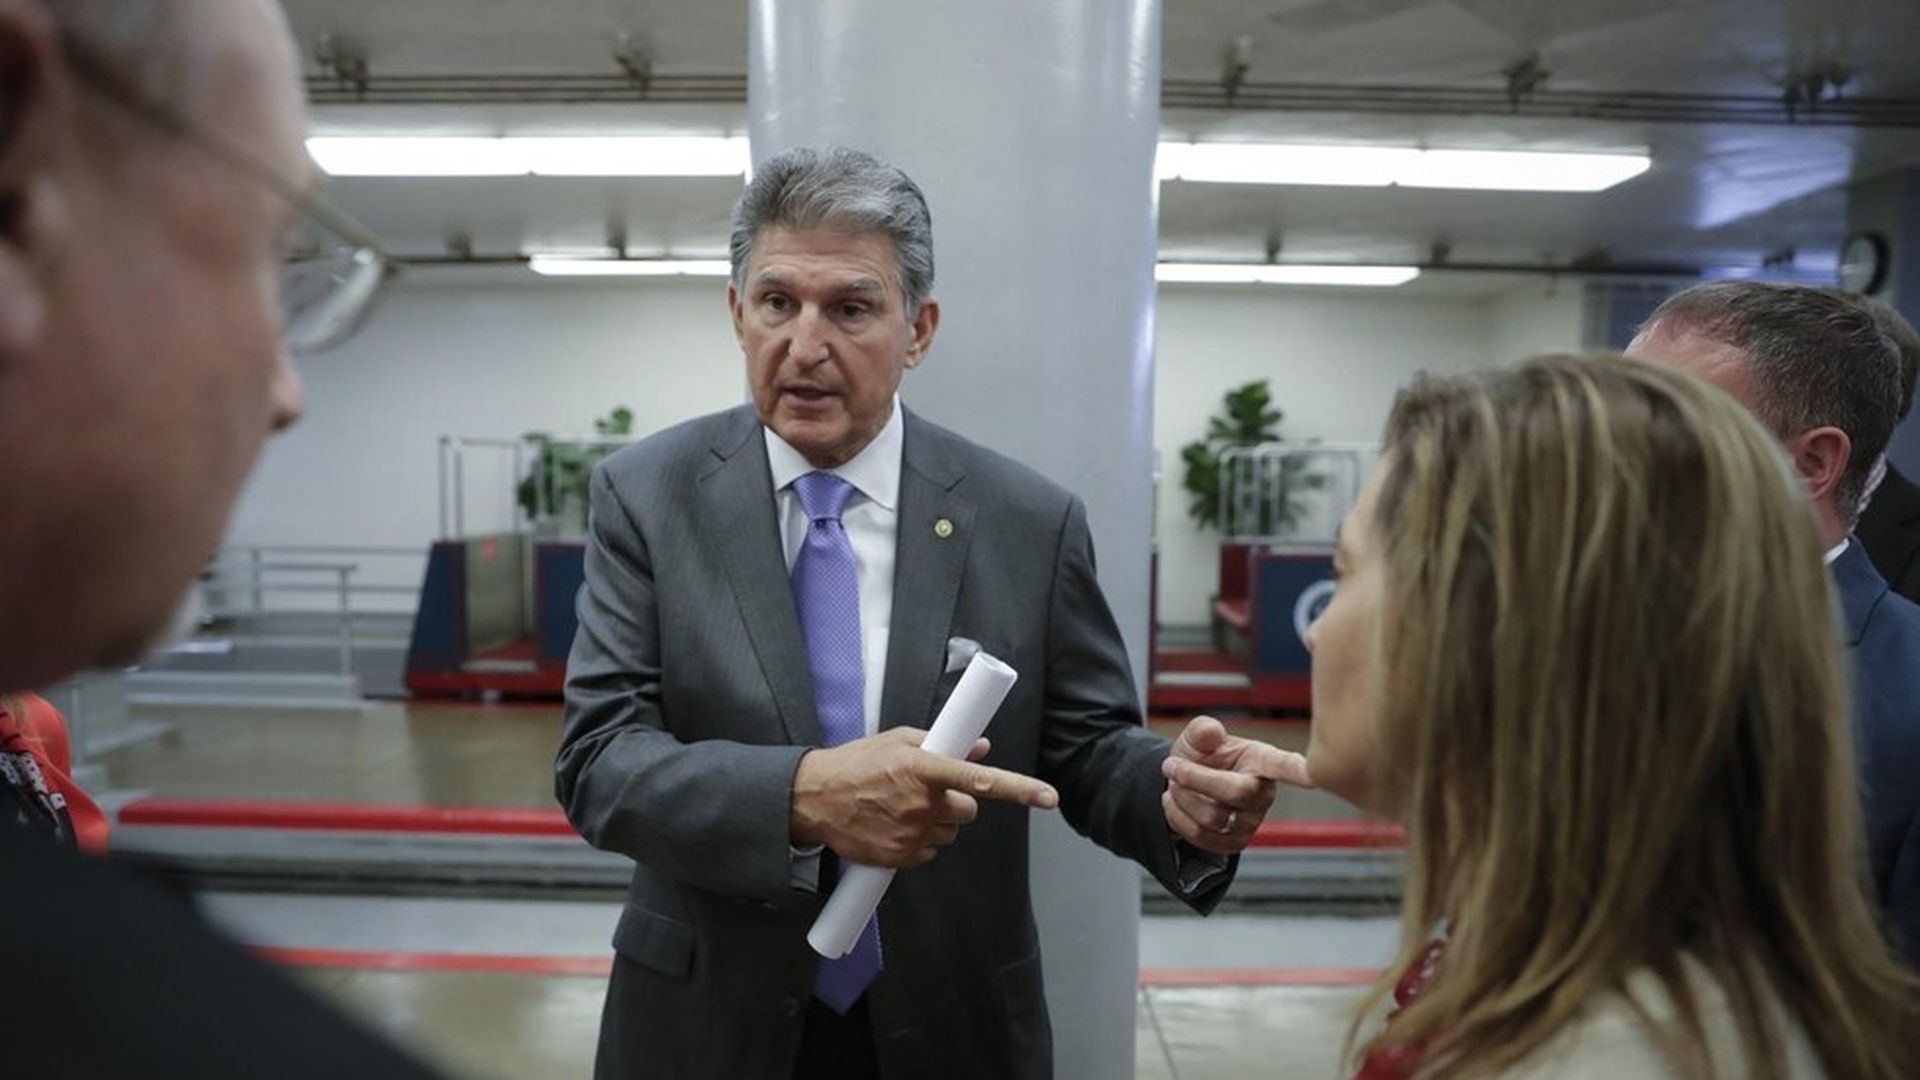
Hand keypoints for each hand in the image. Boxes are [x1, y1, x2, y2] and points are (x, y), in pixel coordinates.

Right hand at [791, 727, 1059, 867]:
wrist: (813, 800)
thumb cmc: (856, 763)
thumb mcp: (898, 741)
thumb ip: (942, 743)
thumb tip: (982, 746)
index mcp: (923, 767)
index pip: (981, 779)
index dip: (1020, 789)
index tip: (1049, 797)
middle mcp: (922, 803)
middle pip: (968, 811)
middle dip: (955, 803)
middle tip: (926, 793)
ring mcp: (912, 833)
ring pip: (950, 833)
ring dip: (936, 823)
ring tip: (901, 808)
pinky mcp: (901, 857)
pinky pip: (929, 852)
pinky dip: (919, 842)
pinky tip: (894, 827)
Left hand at [1161, 714, 1313, 855]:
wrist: (1185, 783)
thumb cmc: (1202, 756)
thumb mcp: (1198, 736)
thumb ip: (1202, 730)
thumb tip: (1212, 731)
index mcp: (1262, 760)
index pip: (1282, 765)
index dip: (1296, 770)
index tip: (1313, 774)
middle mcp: (1264, 793)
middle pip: (1233, 792)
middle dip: (1192, 778)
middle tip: (1171, 765)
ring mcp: (1252, 822)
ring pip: (1211, 817)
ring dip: (1180, 798)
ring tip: (1174, 784)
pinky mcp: (1236, 843)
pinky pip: (1201, 838)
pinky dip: (1178, 818)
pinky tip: (1176, 803)